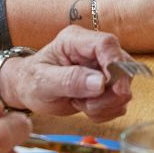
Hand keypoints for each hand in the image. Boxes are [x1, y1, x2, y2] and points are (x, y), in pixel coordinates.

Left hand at [2, 26, 134, 120]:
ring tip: (79, 103)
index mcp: (76, 40)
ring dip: (104, 105)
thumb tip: (100, 82)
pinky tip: (86, 107)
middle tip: (83, 103)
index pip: (107, 44)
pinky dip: (104, 112)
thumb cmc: (31, 80)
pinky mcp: (109, 85)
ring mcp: (105, 68)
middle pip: (123, 68)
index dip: (115, 65)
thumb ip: (69, 80)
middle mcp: (95, 51)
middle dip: (107, 95)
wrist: (30, 90)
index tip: (114, 89)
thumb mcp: (42, 81)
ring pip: (124, 90)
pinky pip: (119, 103)